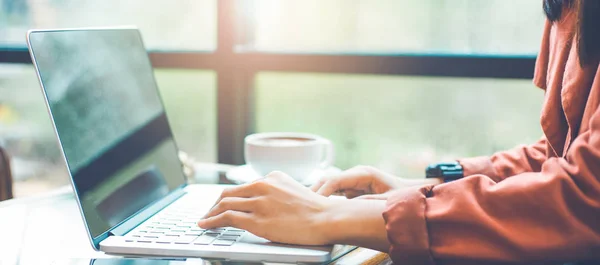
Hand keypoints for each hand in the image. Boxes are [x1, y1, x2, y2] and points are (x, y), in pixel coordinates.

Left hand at [197, 171, 389, 250]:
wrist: (326, 218)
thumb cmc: (316, 210)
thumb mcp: (295, 191)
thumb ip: (277, 192)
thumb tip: (265, 203)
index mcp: (272, 177)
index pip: (243, 187)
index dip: (230, 197)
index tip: (223, 203)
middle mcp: (262, 185)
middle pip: (229, 193)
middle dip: (215, 204)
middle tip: (209, 212)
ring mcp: (258, 203)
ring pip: (224, 204)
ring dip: (210, 213)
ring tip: (204, 220)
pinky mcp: (256, 220)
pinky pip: (226, 218)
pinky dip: (212, 221)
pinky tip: (206, 225)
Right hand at [311, 165, 441, 198]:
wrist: (411, 193)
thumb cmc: (402, 196)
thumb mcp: (387, 201)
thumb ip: (368, 203)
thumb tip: (350, 208)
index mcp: (364, 174)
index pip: (335, 180)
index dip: (322, 192)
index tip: (313, 204)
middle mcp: (356, 173)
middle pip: (328, 180)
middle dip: (315, 192)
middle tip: (304, 206)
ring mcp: (353, 179)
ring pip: (329, 184)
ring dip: (318, 195)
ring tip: (308, 208)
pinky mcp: (352, 187)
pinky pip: (334, 190)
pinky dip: (325, 198)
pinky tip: (318, 208)